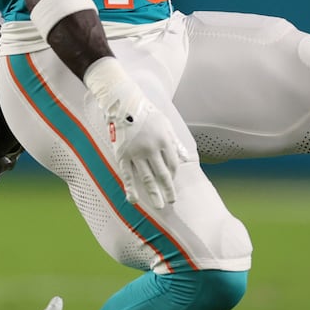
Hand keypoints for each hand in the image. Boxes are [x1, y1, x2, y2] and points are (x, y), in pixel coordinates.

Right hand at [83, 57, 189, 209]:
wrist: (123, 103)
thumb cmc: (146, 113)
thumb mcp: (165, 124)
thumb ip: (175, 143)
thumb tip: (187, 158)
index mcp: (164, 140)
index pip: (173, 164)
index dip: (173, 175)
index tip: (171, 181)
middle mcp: (152, 148)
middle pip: (163, 174)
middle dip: (168, 190)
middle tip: (171, 202)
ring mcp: (136, 153)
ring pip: (147, 177)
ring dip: (154, 193)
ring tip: (159, 206)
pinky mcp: (122, 154)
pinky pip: (127, 174)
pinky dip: (131, 188)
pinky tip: (134, 200)